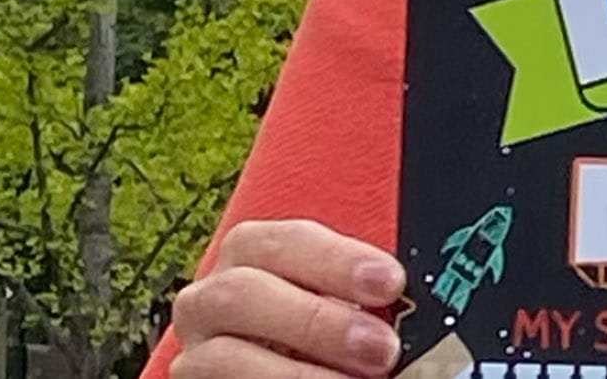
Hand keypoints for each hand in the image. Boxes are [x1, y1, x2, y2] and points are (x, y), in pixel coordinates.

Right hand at [165, 218, 405, 378]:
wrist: (280, 367)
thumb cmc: (322, 334)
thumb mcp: (338, 303)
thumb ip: (362, 298)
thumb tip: (408, 306)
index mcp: (253, 256)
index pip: (287, 241)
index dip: (338, 260)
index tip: (391, 282)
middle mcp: (212, 298)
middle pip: (244, 293)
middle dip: (317, 321)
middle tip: (381, 348)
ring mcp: (197, 350)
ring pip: (221, 356)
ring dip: (293, 374)